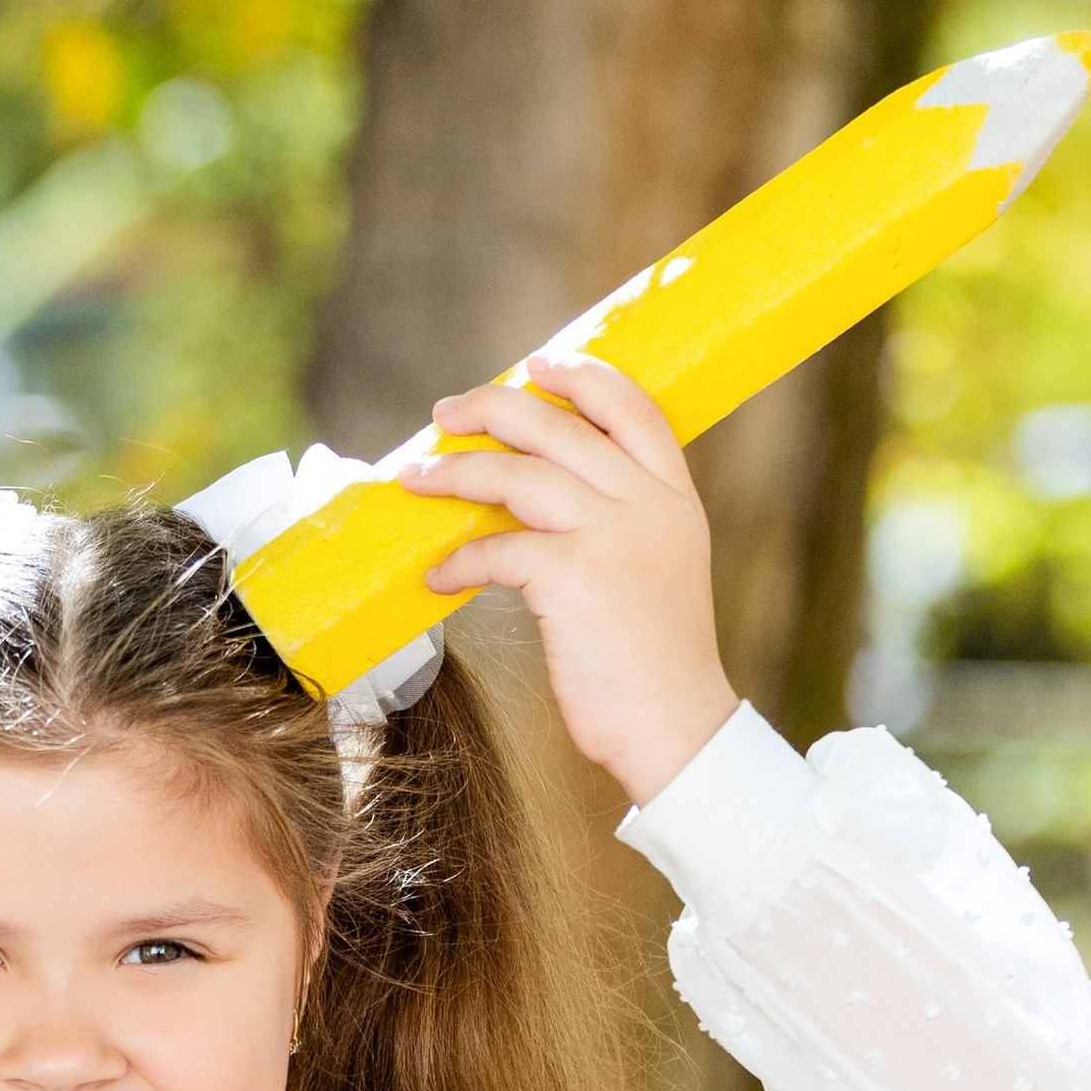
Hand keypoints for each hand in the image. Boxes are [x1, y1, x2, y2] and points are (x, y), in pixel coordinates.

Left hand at [400, 351, 737, 805]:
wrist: (678, 725)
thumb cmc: (656, 659)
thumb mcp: (663, 567)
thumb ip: (626, 519)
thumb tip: (549, 492)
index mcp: (673, 496)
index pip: (631, 406)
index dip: (579, 375)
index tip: (533, 365)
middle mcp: (646, 504)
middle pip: (558, 424)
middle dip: (491, 408)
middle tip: (444, 414)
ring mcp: (611, 536)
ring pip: (517, 474)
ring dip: (454, 472)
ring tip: (413, 478)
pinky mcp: (572, 578)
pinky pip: (495, 549)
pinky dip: (458, 561)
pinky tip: (437, 577)